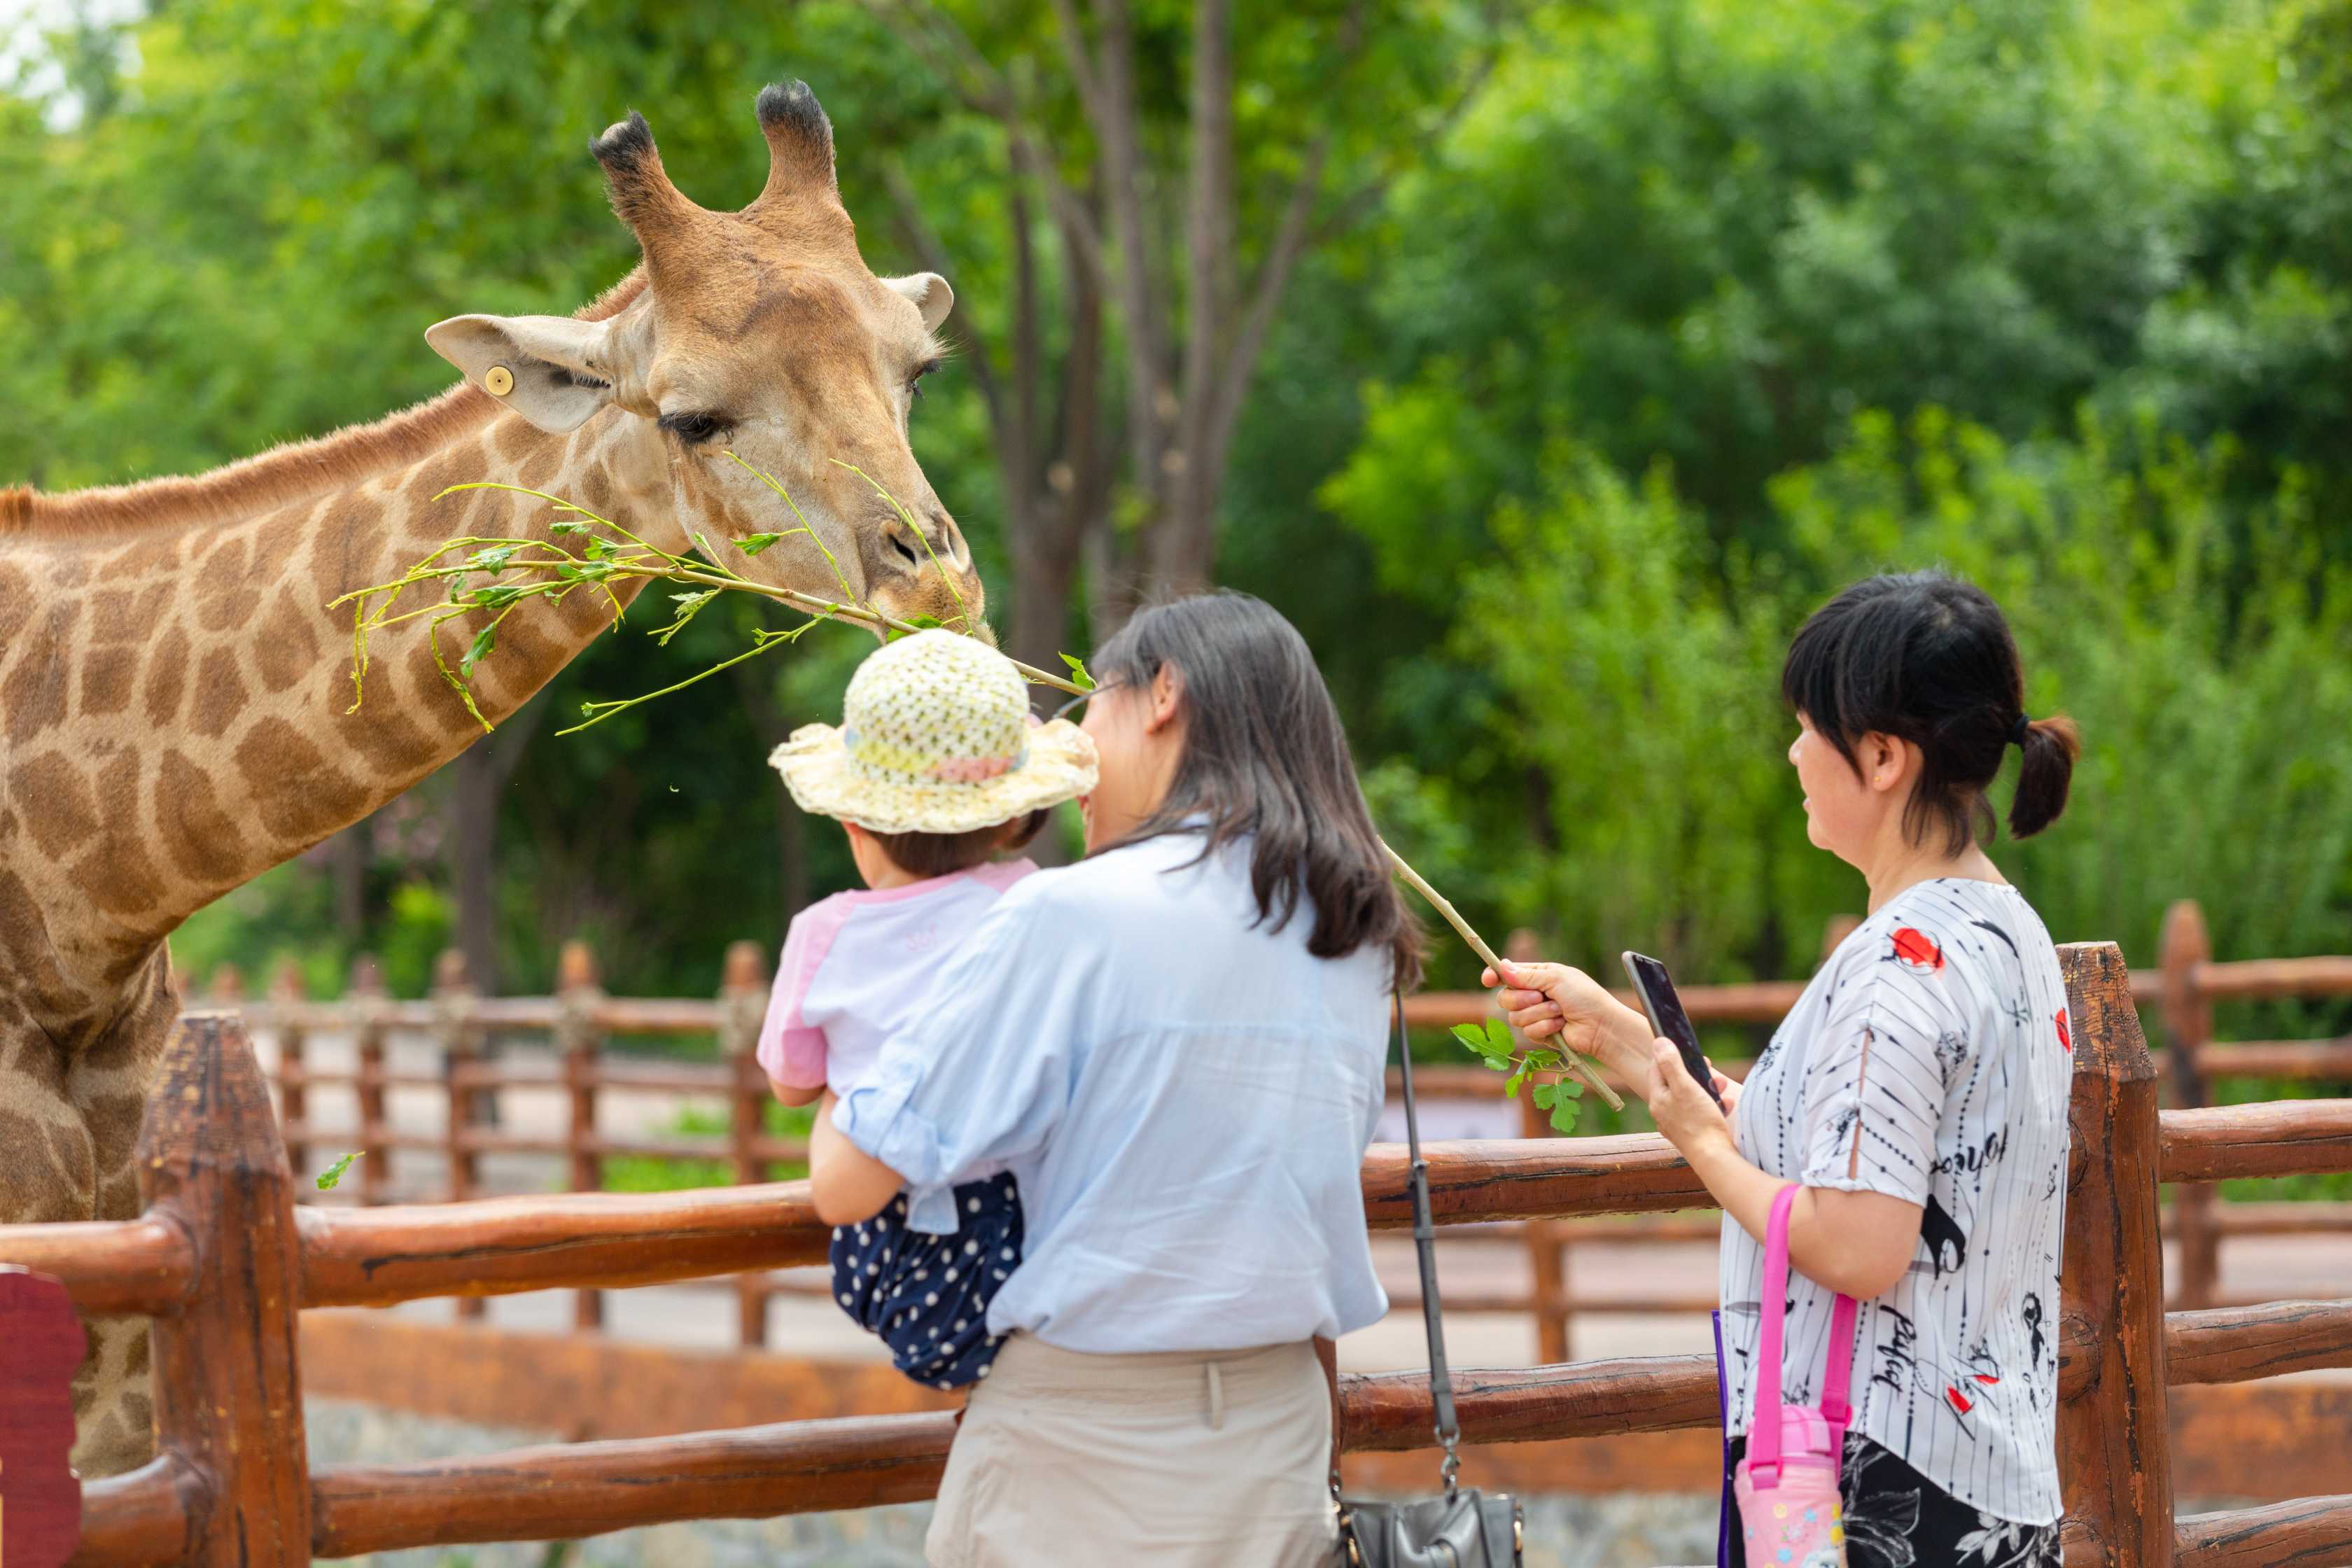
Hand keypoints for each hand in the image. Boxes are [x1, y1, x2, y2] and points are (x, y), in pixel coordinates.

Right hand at [1482, 959, 1650, 1078]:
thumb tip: (1501, 966)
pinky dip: (1544, 1028)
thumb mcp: (1556, 978)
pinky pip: (1527, 1031)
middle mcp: (1535, 994)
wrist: (1601, 1027)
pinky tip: (1560, 1026)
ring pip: (1515, 1017)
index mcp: (1539, 975)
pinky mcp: (1541, 1033)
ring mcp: (1537, 1014)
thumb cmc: (1585, 997)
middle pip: (1505, 997)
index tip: (1487, 980)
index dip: (1494, 976)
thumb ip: (1526, 975)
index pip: (1508, 974)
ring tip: (1559, 1012)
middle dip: (1521, 999)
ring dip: (1538, 1014)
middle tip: (1540, 997)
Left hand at [1644, 1038, 1737, 1158]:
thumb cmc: (1698, 1121)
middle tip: (1709, 1068)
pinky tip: (1728, 1104)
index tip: (1685, 1050)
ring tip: (1722, 1086)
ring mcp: (1679, 1125)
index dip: (1669, 1056)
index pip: (1656, 1070)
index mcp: (1657, 1100)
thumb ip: (1671, 1064)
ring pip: (1693, 1098)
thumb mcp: (1685, 1086)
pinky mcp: (1694, 1134)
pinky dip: (1715, 1105)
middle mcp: (1664, 1113)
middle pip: (1677, 1083)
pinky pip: (1703, 1113)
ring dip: (1709, 1089)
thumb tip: (1658, 1042)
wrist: (1714, 1158)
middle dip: (1696, 1073)